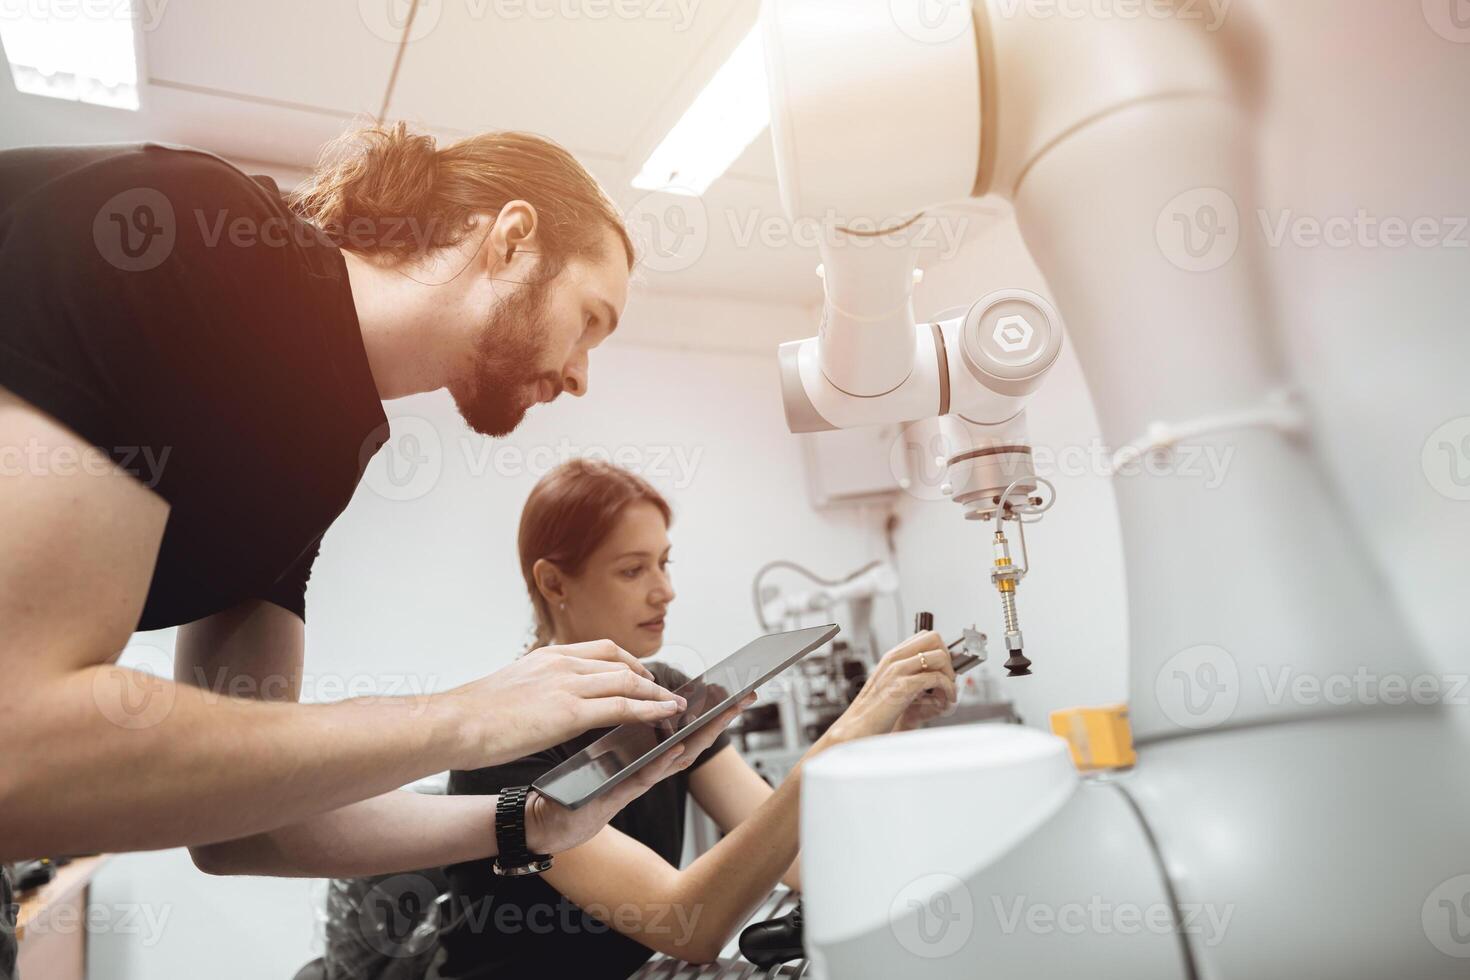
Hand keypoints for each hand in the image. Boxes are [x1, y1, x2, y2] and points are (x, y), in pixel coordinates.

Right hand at [439, 640, 686, 769]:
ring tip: (676, 706)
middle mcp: (561, 663)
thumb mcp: (512, 689)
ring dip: (656, 694)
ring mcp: (566, 685)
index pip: (601, 650)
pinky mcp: (568, 712)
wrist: (454, 724)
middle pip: (620, 663)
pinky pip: (621, 707)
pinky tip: (664, 715)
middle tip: (667, 693)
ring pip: (627, 683)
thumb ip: (537, 689)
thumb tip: (544, 702)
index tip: (643, 675)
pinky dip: (649, 710)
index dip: (629, 662)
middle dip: (649, 679)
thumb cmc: (474, 716)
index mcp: (548, 656)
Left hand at [524, 695, 754, 854]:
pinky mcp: (616, 796)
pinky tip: (676, 747)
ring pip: (675, 758)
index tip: (730, 688)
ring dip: (700, 738)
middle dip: (718, 720)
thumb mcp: (602, 756)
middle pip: (689, 740)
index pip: (682, 728)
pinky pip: (644, 776)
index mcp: (643, 755)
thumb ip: (621, 736)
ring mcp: (634, 784)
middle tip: (743, 698)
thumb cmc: (575, 788)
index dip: (707, 710)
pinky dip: (661, 762)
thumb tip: (634, 703)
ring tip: (722, 717)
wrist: (545, 821)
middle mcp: (645, 769)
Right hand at [817, 632, 954, 748]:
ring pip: (939, 656)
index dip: (941, 650)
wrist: (857, 728)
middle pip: (935, 639)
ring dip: (950, 675)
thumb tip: (933, 676)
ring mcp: (898, 670)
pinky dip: (947, 690)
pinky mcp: (903, 686)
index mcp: (892, 657)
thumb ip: (908, 677)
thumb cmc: (874, 712)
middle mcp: (895, 659)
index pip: (925, 636)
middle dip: (948, 658)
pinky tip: (944, 702)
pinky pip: (937, 679)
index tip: (944, 669)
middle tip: (948, 679)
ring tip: (948, 692)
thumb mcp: (890, 686)